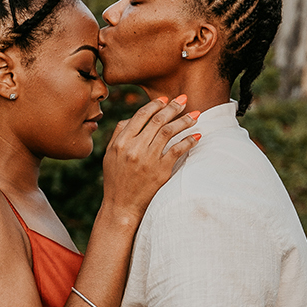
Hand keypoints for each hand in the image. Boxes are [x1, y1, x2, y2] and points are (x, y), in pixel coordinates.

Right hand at [100, 96, 197, 224]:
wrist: (121, 207)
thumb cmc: (116, 180)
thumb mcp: (109, 155)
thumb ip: (118, 134)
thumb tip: (130, 118)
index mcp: (121, 142)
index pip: (141, 116)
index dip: (155, 104)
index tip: (165, 99)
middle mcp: (134, 148)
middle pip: (157, 120)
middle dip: (173, 107)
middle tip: (184, 99)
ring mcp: (148, 159)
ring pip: (169, 132)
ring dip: (184, 121)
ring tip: (195, 114)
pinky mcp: (160, 171)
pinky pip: (177, 150)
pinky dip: (188, 141)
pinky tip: (197, 136)